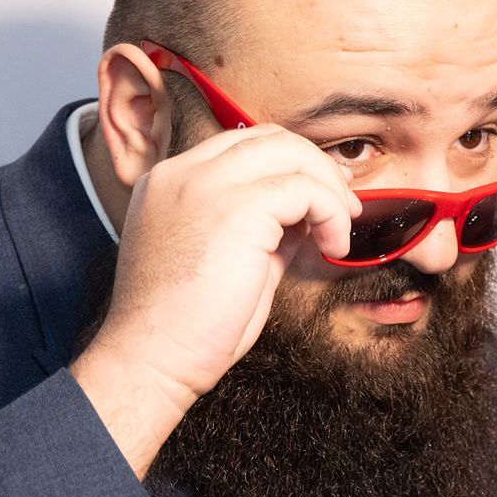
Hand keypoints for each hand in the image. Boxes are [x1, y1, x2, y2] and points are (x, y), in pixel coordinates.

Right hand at [71, 125, 359, 475]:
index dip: (291, 166)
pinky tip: (332, 247)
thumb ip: (261, 225)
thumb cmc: (188, 324)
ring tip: (338, 233)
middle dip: (316, 169)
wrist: (153, 358)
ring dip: (329, 190)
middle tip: (343, 210)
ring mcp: (204, 185)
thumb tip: (307, 211)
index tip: (319, 200)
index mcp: (171, 181)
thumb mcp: (228, 257)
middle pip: (271, 138)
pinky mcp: (235, 208)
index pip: (243, 144)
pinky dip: (331, 213)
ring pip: (291, 153)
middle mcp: (182, 173)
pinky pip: (304, 189)